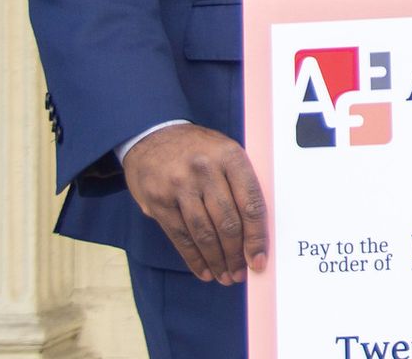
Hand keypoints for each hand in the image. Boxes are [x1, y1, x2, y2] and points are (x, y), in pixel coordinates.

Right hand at [123, 123, 268, 283]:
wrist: (151, 135)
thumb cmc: (198, 150)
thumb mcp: (225, 151)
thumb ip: (241, 183)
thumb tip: (259, 230)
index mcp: (230, 156)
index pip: (251, 203)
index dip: (257, 237)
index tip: (259, 260)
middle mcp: (205, 170)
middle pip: (227, 223)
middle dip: (236, 255)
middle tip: (240, 273)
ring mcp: (179, 185)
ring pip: (203, 233)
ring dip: (216, 261)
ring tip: (225, 276)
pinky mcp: (158, 201)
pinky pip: (180, 237)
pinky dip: (194, 258)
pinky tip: (204, 271)